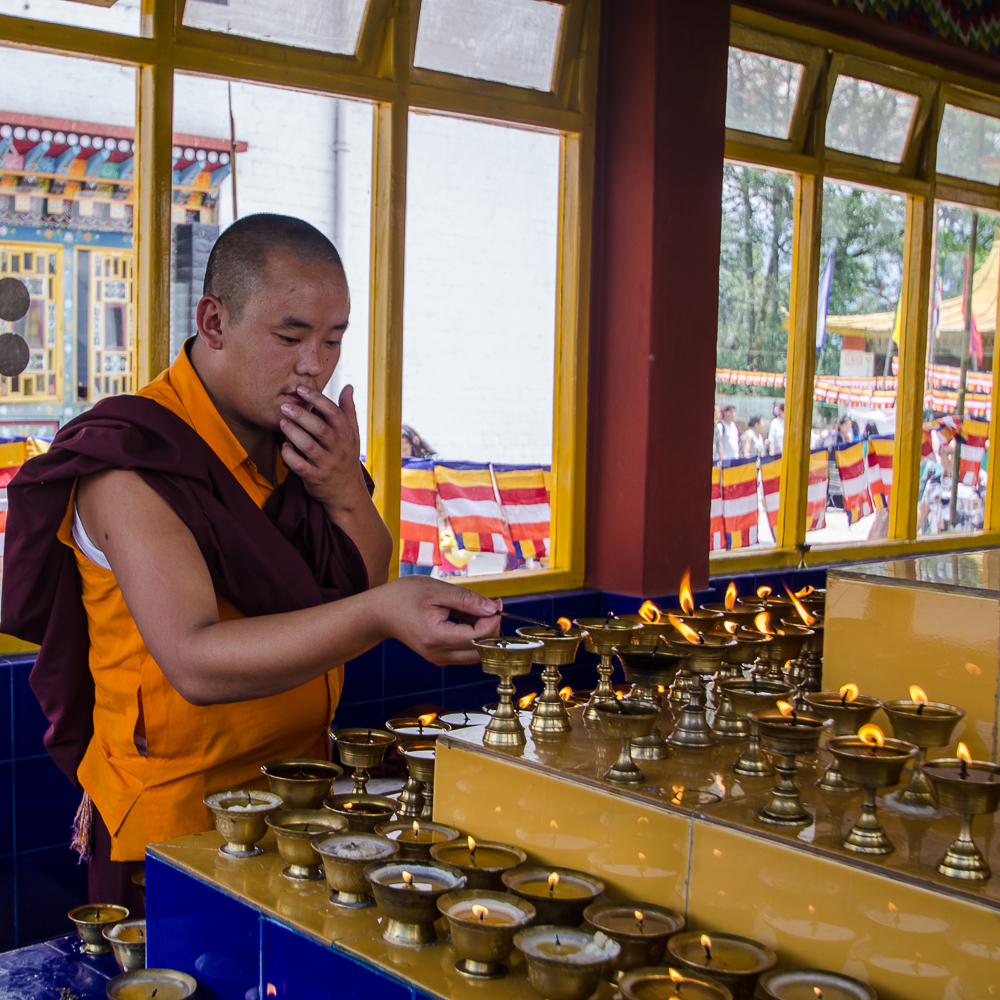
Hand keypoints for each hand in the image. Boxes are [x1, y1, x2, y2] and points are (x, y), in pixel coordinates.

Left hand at [280, 385, 367, 512]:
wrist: (346, 492)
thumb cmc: (346, 457)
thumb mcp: (352, 434)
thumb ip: (348, 410)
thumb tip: (348, 386)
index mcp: (348, 435)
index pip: (334, 413)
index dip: (317, 398)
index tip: (301, 389)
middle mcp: (340, 450)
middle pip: (320, 428)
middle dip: (301, 415)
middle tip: (285, 406)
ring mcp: (327, 465)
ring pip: (308, 446)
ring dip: (293, 432)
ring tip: (282, 422)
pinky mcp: (315, 478)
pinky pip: (299, 465)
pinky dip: (289, 454)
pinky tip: (284, 445)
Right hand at [375, 576, 500, 664]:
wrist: (380, 612)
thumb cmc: (404, 596)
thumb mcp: (437, 590)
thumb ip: (467, 600)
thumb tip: (493, 609)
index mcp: (437, 637)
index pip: (480, 637)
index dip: (494, 620)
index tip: (495, 603)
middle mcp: (438, 654)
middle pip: (482, 650)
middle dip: (491, 628)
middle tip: (486, 605)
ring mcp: (439, 659)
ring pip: (476, 653)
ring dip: (482, 633)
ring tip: (470, 610)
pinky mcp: (440, 657)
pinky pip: (465, 652)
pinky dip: (472, 636)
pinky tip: (463, 618)